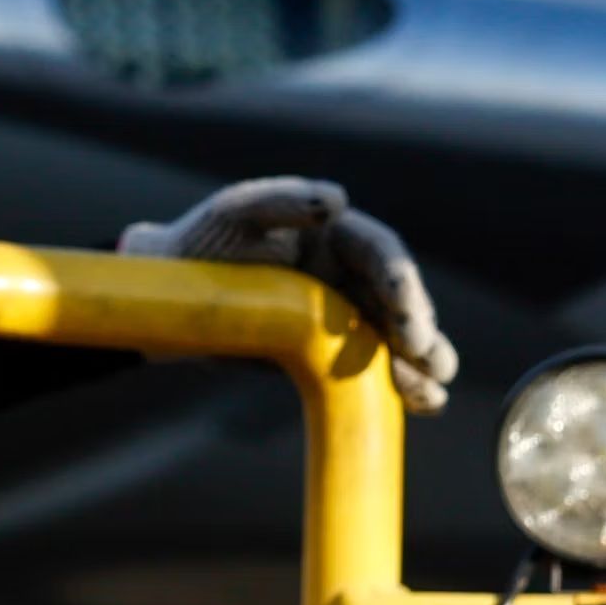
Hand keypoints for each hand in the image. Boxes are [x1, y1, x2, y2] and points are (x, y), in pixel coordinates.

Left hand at [123, 177, 458, 410]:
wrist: (173, 292)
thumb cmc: (202, 241)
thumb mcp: (234, 213)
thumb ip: (281, 201)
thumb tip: (337, 201)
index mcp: (336, 235)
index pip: (381, 253)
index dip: (401, 284)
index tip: (407, 318)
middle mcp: (350, 273)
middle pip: (400, 300)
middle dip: (420, 329)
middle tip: (425, 356)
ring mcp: (346, 314)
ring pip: (398, 339)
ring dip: (422, 363)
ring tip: (433, 392)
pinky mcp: (332, 353)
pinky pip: (375, 370)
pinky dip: (401, 386)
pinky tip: (423, 403)